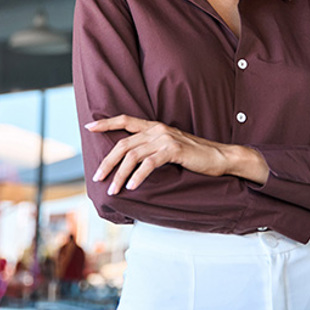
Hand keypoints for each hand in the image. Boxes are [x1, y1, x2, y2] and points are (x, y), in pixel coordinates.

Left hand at [85, 115, 266, 194]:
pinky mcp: (174, 150)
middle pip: (123, 143)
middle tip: (98, 177)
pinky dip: (138, 176)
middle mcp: (158, 129)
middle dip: (108, 161)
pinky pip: (149, 163)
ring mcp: (165, 139)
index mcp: (155, 127)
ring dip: (120, 174)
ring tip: (113, 189)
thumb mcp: (170, 147)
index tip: (89, 127)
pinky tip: (132, 187)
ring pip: (133, 155)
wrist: (220, 157)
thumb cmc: (195, 155)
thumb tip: (131, 161)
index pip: (125, 120)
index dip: (106, 123)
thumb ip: (152, 149)